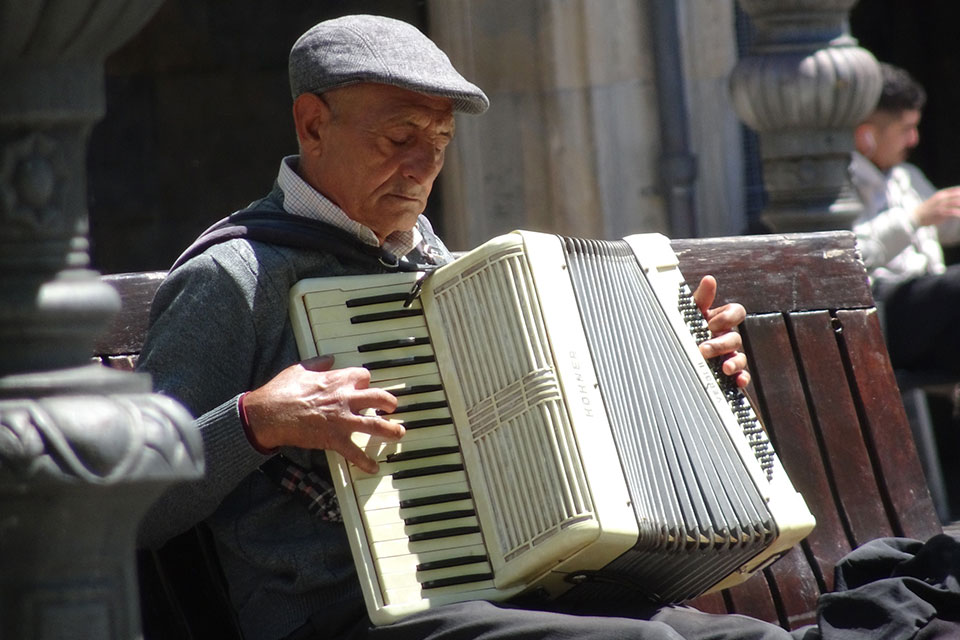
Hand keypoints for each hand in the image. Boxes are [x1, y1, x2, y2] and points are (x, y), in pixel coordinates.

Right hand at [242, 355, 402, 472]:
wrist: (269, 414)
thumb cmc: (281, 392)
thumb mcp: (300, 369)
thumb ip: (318, 363)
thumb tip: (328, 358)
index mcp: (337, 380)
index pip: (363, 376)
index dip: (365, 381)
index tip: (365, 386)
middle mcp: (345, 399)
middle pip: (379, 397)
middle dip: (389, 402)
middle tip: (393, 407)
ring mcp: (342, 420)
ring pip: (375, 424)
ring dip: (391, 430)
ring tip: (399, 432)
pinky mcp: (334, 439)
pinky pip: (355, 453)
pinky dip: (365, 462)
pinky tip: (374, 467)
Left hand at [692, 275, 749, 388]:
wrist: (667, 355)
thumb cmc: (682, 330)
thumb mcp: (687, 314)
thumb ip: (700, 298)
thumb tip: (709, 279)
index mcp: (719, 320)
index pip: (736, 312)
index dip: (727, 317)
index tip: (710, 324)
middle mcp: (726, 337)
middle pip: (735, 337)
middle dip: (721, 343)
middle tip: (703, 349)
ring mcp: (728, 356)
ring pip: (740, 357)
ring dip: (734, 362)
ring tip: (723, 368)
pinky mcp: (727, 373)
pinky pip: (741, 376)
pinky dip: (741, 378)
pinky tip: (738, 381)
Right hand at [912, 186, 959, 226]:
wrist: (914, 216)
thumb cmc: (927, 210)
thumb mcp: (937, 201)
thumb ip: (947, 199)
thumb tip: (956, 200)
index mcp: (942, 193)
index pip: (957, 190)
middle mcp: (942, 197)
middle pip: (958, 195)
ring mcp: (941, 204)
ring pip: (957, 202)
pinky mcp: (940, 212)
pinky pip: (953, 211)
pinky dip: (959, 213)